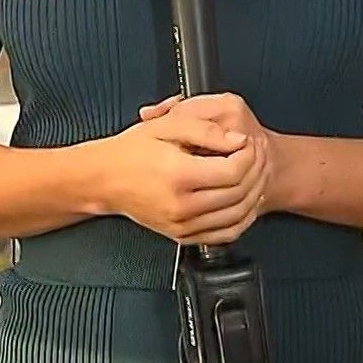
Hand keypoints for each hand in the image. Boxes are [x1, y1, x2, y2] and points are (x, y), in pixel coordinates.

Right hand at [100, 100, 266, 246]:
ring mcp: (183, 225)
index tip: (248, 142)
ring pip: (237, 216)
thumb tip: (237, 139)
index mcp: (179, 175)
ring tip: (256, 174)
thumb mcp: (165, 126)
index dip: (249, 154)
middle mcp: (182, 205)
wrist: (105, 180)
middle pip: (239, 193)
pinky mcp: (182, 236)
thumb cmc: (131, 152)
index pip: (233, 171)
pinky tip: (245, 201)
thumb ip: (205, 129)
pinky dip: (243, 218)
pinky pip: (225, 234)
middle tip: (258, 153)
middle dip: (256, 170)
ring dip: (254, 194)